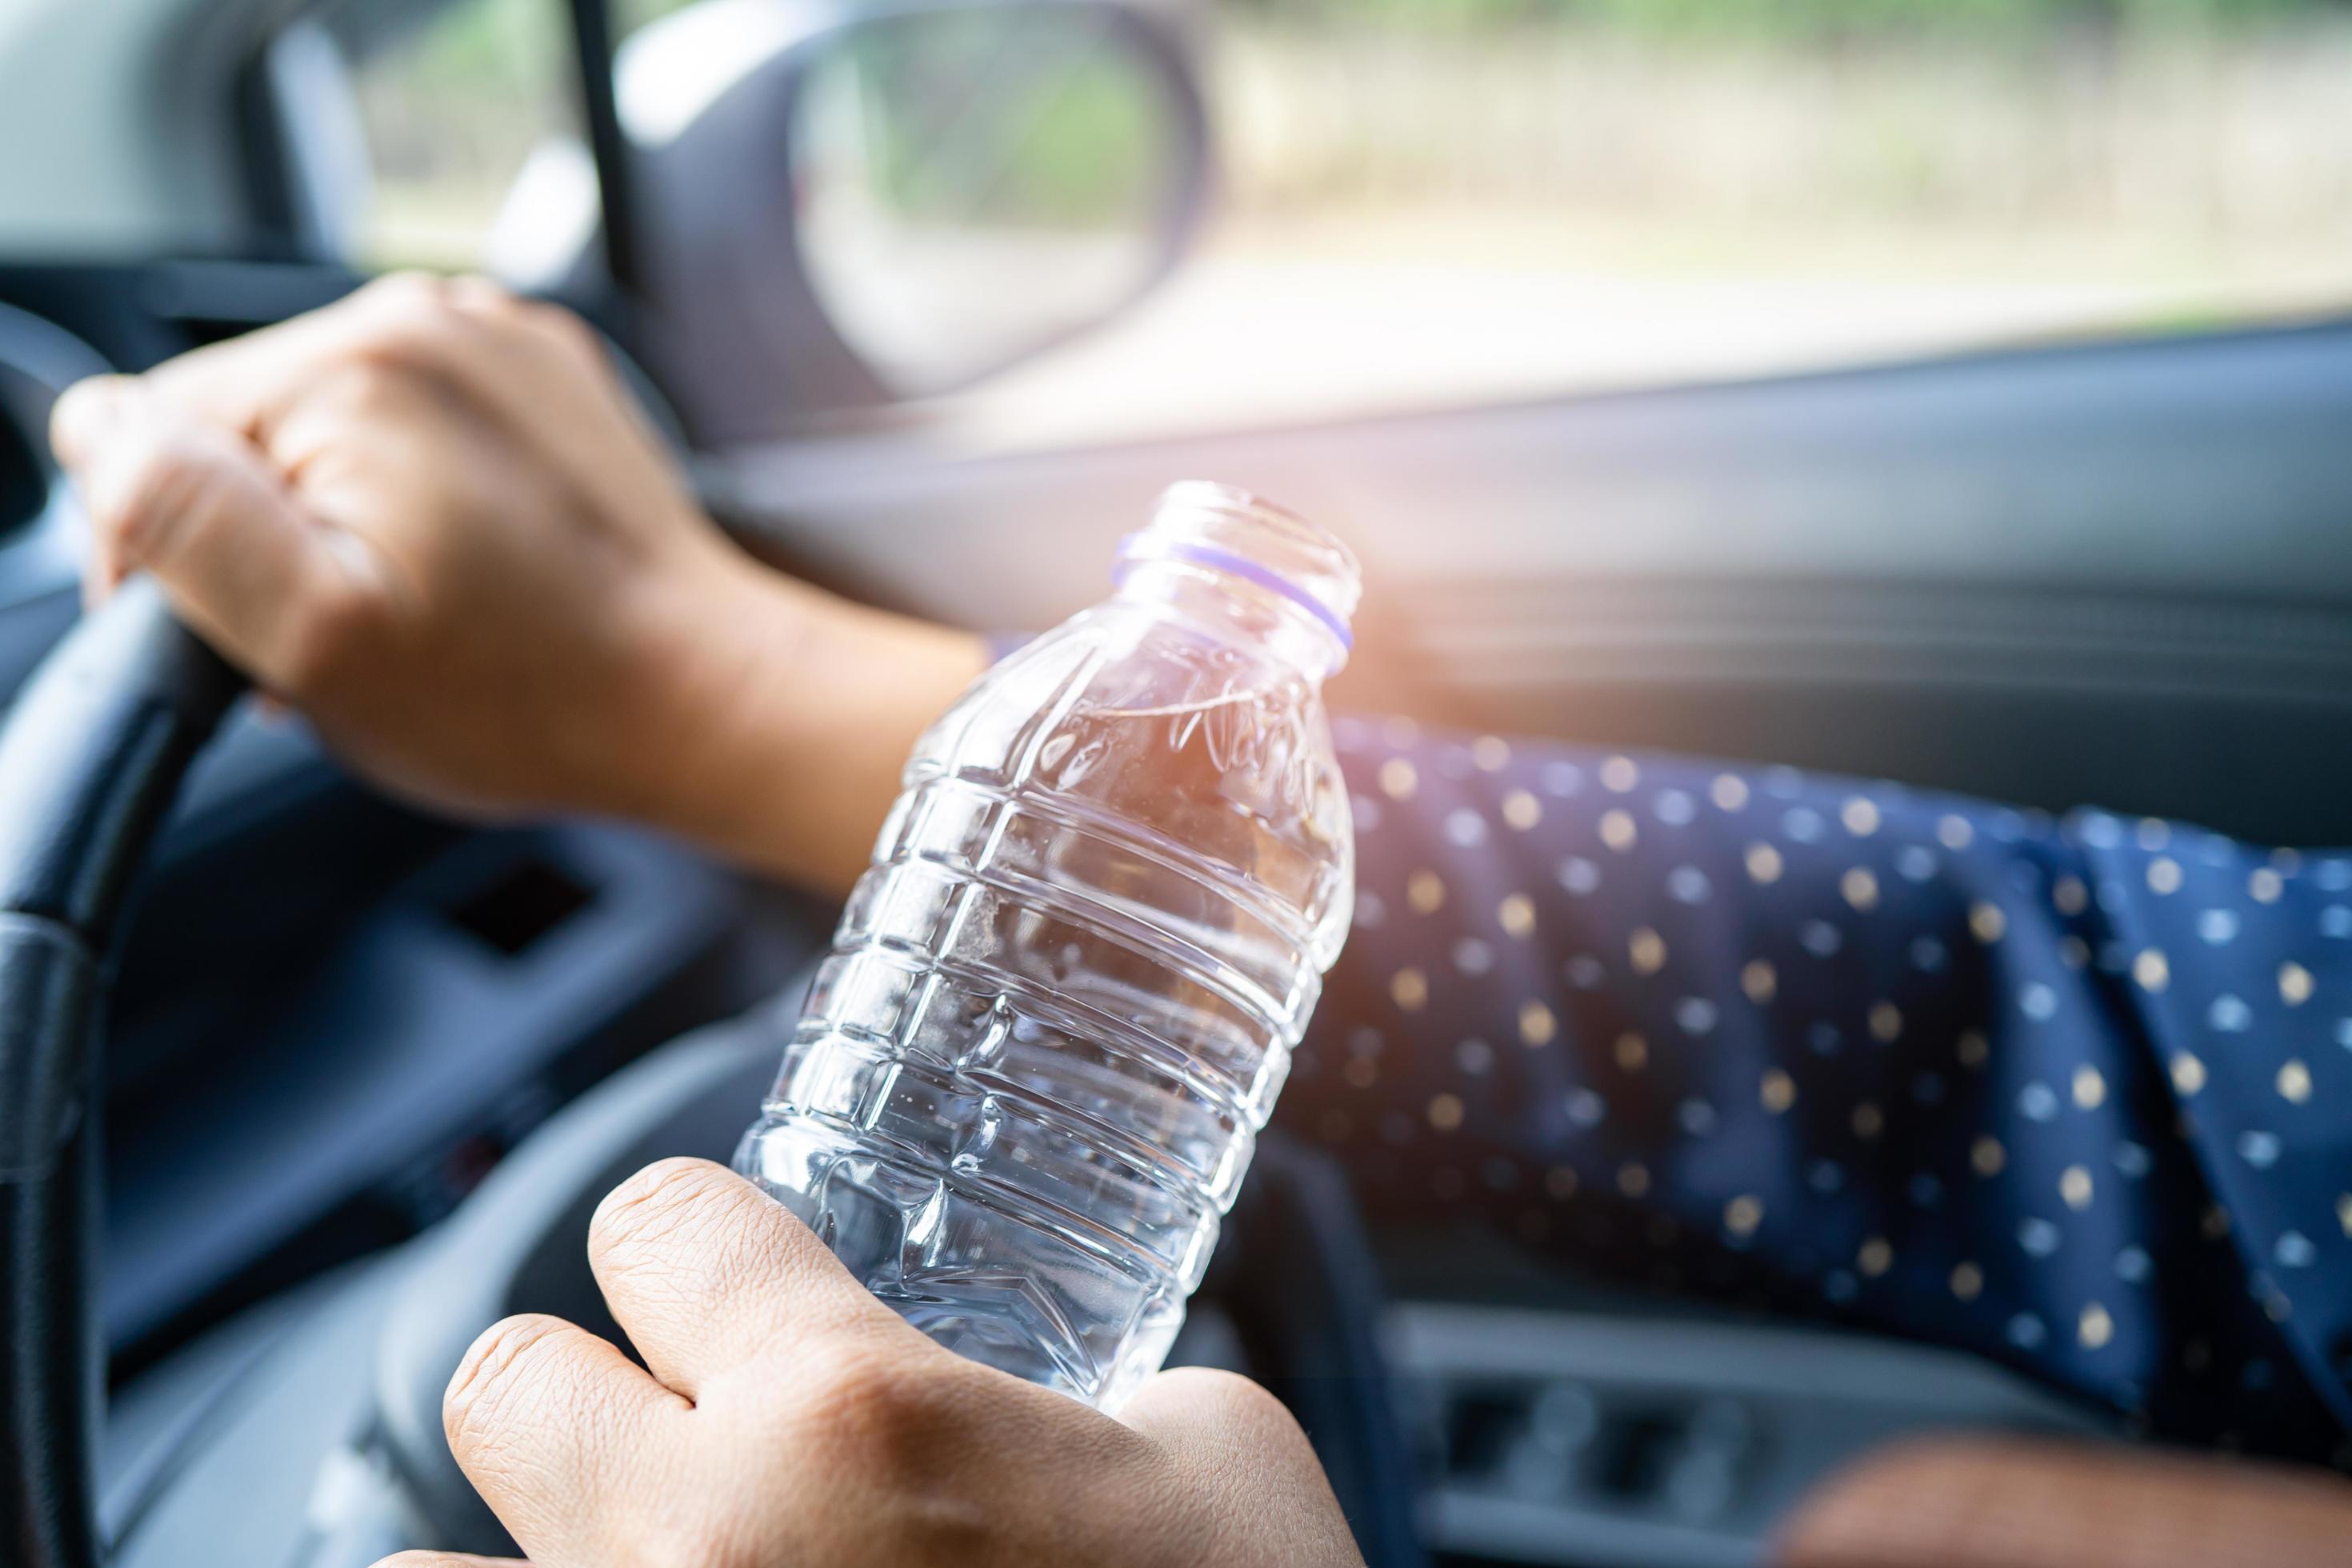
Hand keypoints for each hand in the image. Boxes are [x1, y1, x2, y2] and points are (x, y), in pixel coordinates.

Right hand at [48, 274, 984, 891]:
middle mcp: (428, 320)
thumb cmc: (533, 694)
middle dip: (266, 534)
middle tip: (348, 638)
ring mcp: (497, 343)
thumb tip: (99, 429)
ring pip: (330, 427)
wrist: (705, 698)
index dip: (174, 555)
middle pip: (246, 424)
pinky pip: (420, 426)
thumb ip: (182, 521)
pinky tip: (467, 572)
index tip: (254, 638)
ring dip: (339, 516)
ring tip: (419, 609)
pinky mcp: (543, 382)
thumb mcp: (317, 641)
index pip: (156, 432)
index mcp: (355, 364)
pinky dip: (414, 493)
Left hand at [368, 1158, 1363, 1567]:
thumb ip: (1114, 1390)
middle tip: (685, 1431)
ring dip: (517, 1556)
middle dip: (587, 1387)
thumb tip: (1090, 1405)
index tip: (724, 1271)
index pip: (657, 1220)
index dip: (696, 1234)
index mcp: (851, 1412)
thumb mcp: (1217, 1461)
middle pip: (496, 1380)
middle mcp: (703, 1540)